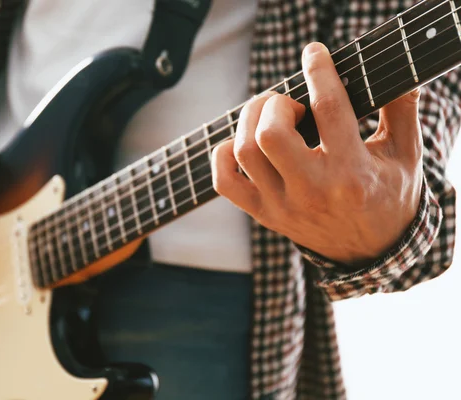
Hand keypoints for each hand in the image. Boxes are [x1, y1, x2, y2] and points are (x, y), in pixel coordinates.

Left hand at [212, 42, 422, 264]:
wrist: (373, 252)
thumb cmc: (389, 197)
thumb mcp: (405, 156)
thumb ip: (401, 112)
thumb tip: (398, 76)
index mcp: (351, 173)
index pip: (329, 110)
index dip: (319, 73)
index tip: (314, 54)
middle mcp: (312, 191)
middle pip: (270, 134)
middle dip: (275, 103)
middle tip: (289, 101)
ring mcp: (283, 206)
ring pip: (245, 152)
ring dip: (250, 121)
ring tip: (270, 115)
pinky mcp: (264, 214)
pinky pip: (225, 182)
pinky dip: (224, 155)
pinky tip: (243, 144)